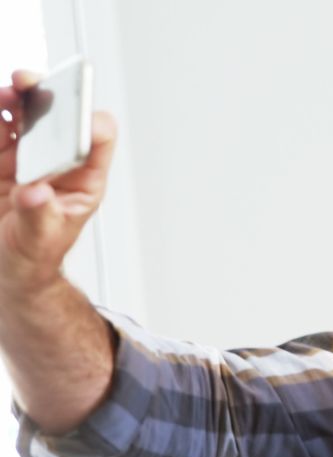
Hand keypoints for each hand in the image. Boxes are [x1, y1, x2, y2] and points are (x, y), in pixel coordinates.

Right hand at [0, 70, 116, 295]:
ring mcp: (27, 158)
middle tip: (31, 85)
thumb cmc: (34, 256)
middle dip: (47, 97)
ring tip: (8, 92)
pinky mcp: (0, 160)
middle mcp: (57, 163)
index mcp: (83, 181)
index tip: (74, 117)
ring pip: (25, 117)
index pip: (97, 140)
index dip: (89, 123)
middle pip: (60, 118)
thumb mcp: (39, 241)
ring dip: (15, 100)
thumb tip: (36, 191)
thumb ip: (37, 215)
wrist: (7, 268)